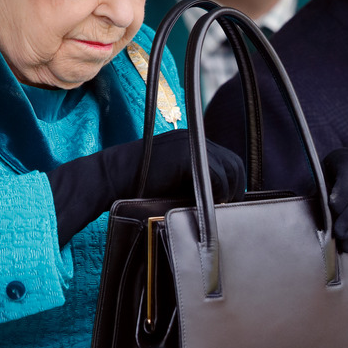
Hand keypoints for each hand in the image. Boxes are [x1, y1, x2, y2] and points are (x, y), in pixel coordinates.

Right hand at [47, 129, 244, 246]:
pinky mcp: (185, 157)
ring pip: (228, 169)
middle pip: (233, 162)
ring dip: (228, 192)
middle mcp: (193, 138)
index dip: (232, 181)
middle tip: (229, 208)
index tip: (228, 201)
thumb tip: (219, 198)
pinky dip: (217, 192)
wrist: (111, 177)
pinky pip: (215, 176)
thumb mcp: (171, 177)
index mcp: (190, 141)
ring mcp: (190, 145)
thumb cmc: (136, 184)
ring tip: (220, 208)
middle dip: (236, 187)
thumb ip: (193, 179)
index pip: (226, 158)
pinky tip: (211, 204)